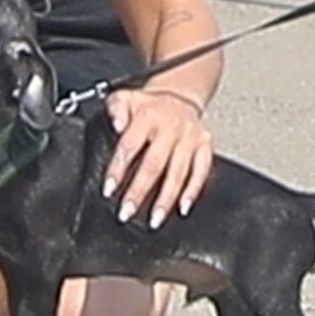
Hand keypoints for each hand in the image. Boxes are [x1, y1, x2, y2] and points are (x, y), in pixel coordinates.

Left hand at [103, 87, 212, 228]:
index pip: (130, 146)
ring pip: (178, 172)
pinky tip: (183, 207)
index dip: (118, 170)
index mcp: (148, 116)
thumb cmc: (148, 105)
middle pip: (154, 164)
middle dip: (139, 191)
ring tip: (154, 219)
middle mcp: (171, 127)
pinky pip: (201, 171)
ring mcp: (190, 138)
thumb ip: (115, 109)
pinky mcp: (205, 145)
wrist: (179, 95)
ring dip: (166, 198)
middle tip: (127, 212)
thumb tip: (116, 124)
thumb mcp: (125, 98)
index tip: (109, 190)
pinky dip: (193, 191)